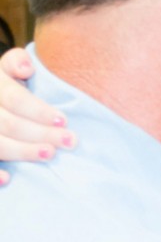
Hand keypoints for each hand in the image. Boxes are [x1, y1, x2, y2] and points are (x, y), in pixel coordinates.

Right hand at [0, 48, 75, 184]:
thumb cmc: (9, 84)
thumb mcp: (10, 68)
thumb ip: (17, 62)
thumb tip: (26, 69)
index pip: (14, 98)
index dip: (38, 110)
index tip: (63, 121)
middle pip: (8, 123)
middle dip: (40, 133)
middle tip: (69, 141)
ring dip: (22, 151)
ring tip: (50, 154)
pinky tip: (9, 179)